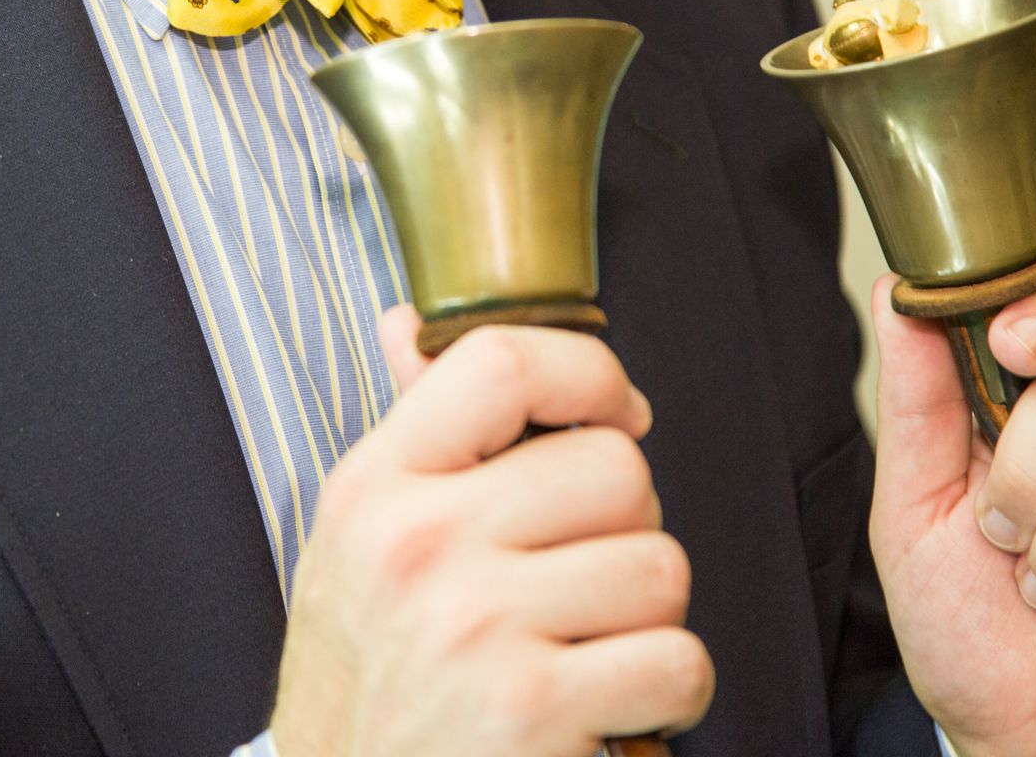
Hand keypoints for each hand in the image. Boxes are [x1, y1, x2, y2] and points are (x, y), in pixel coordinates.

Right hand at [269, 307, 712, 756]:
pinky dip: (669, 694)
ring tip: (592, 645)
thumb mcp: (356, 543)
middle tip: (587, 574)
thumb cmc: (362, 677)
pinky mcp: (533, 711)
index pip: (501, 364)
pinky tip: (615, 706)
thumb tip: (408, 325)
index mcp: (375, 486)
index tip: (617, 414)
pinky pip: (678, 662)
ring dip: (650, 617)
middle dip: (628, 524)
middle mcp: (420, 545)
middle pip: (616, 469)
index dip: (590, 376)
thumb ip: (407, 432)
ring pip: (661, 567)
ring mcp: (476, 627)